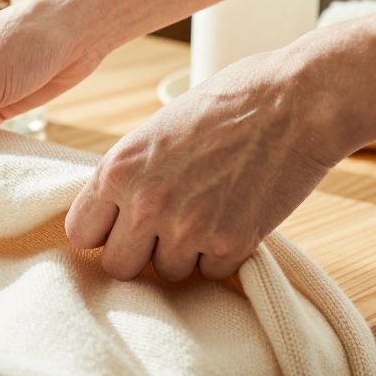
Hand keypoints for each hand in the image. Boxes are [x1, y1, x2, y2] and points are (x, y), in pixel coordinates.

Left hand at [64, 50, 349, 281]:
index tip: (118, 228)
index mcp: (117, 169)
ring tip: (206, 214)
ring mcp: (188, 228)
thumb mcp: (155, 132)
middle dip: (139, 253)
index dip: (101, 232)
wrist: (295, 101)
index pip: (80, 233)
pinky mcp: (230, 243)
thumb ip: (130, 174)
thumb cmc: (226, 103)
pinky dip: (222, 255)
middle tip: (162, 231)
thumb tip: (113, 211)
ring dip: (184, 254)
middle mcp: (145, 203)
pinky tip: (234, 217)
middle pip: (118, 266)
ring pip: (167, 274)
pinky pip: (211, 273)